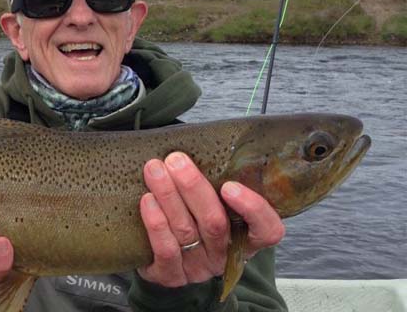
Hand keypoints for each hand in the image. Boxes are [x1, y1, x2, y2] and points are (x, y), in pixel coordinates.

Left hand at [137, 152, 284, 287]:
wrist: (162, 260)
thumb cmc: (191, 220)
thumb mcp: (212, 203)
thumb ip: (215, 181)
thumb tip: (204, 139)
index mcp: (244, 237)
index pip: (267, 230)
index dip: (253, 209)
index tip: (230, 185)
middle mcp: (223, 255)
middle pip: (214, 223)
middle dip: (193, 188)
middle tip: (176, 160)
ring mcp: (197, 268)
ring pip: (186, 231)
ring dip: (168, 196)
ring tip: (154, 170)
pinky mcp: (170, 276)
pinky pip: (165, 250)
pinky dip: (156, 224)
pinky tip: (147, 201)